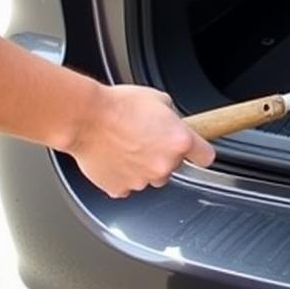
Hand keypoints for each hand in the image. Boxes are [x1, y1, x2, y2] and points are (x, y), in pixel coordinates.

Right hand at [67, 84, 215, 198]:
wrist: (84, 118)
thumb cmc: (117, 106)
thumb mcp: (159, 99)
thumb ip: (172, 117)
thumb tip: (173, 123)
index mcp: (180, 142)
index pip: (206, 157)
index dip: (200, 152)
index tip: (196, 151)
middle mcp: (164, 164)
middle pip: (174, 166)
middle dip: (163, 155)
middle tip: (146, 138)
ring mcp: (143, 180)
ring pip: (151, 177)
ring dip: (143, 165)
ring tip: (126, 145)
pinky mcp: (121, 189)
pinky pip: (127, 184)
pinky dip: (122, 174)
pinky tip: (114, 157)